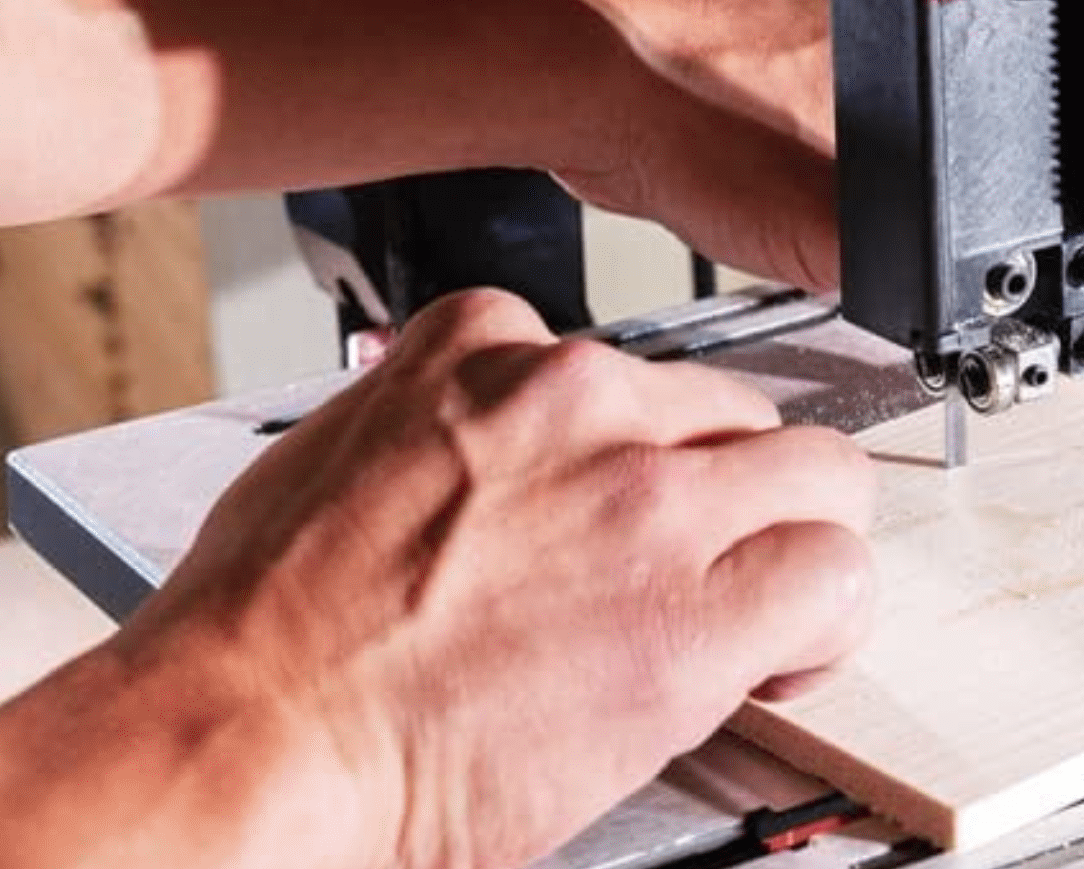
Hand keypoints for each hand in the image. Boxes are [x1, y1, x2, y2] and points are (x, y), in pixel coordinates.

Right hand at [0, 292, 877, 868]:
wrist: (249, 735)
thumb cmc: (258, 635)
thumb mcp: (326, 459)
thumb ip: (424, 429)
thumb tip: (452, 454)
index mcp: (481, 347)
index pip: (622, 365)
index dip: (634, 456)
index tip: (617, 514)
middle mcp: (577, 397)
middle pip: (736, 412)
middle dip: (726, 495)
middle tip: (697, 573)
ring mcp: (645, 493)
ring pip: (818, 474)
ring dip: (792, 547)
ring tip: (750, 621)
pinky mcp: (691, 604)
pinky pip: (834, 577)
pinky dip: (818, 628)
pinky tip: (766, 666)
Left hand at [545, 0, 1083, 314]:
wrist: (605, 76)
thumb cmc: (705, 114)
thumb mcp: (847, 221)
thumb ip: (937, 270)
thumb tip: (1002, 316)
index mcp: (993, 74)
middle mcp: (973, 72)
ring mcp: (926, 89)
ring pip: (1068, 157)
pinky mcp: (870, 115)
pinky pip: (998, 167)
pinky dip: (1052, 203)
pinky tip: (1051, 231)